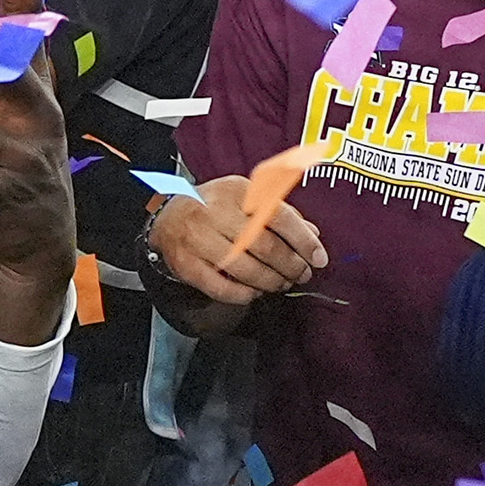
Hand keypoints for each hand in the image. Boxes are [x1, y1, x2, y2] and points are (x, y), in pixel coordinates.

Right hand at [155, 162, 325, 302]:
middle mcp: (215, 212)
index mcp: (236, 191)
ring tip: (282, 284)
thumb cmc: (215, 207)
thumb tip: (312, 235)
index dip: (303, 240)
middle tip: (301, 274)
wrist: (166, 217)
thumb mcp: (247, 198)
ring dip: (271, 282)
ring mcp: (198, 239)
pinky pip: (222, 288)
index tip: (318, 258)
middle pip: (265, 246)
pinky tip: (255, 292)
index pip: (279, 216)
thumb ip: (281, 214)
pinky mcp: (186, 264)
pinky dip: (244, 294)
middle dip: (290, 266)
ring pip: (245, 269)